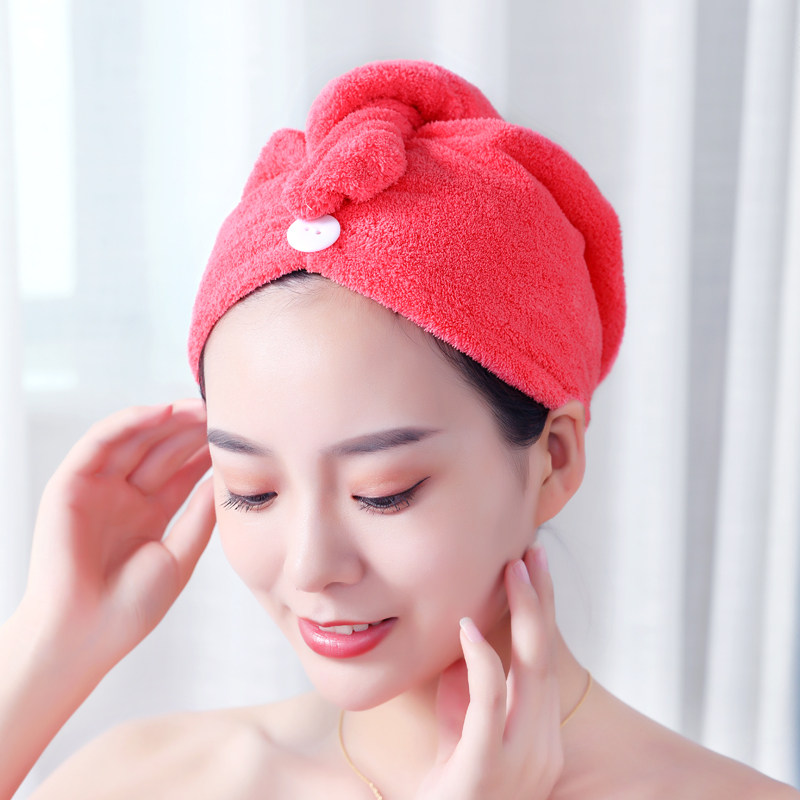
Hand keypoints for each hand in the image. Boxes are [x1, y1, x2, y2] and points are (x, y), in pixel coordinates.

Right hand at [19, 400, 214, 674]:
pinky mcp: (70, 484)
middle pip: (163, 450)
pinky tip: (161, 412)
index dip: (208, 450)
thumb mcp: (180, 555)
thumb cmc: (130, 608)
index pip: (183, 471)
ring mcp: (98, 488)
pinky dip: (129, 422)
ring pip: (135, 439)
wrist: (84, 636)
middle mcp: (124, 496)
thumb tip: (227, 478)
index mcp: (150, 513)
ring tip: (200, 406)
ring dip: (166, 419)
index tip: (239, 433)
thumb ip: (201, 515)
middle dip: (193, 429)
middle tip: (223, 411)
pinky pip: (100, 442)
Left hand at [416, 546, 562, 799]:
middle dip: (541, 599)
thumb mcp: (461, 732)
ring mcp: (522, 760)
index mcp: (538, 735)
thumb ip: (470, 691)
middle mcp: (541, 745)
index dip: (542, 611)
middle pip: (545, 656)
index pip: (543, 660)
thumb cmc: (448, 787)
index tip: (533, 567)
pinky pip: (490, 703)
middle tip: (531, 552)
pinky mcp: (487, 769)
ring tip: (512, 569)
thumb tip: (467, 640)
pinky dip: (481, 659)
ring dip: (523, 613)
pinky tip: (465, 627)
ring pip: (530, 669)